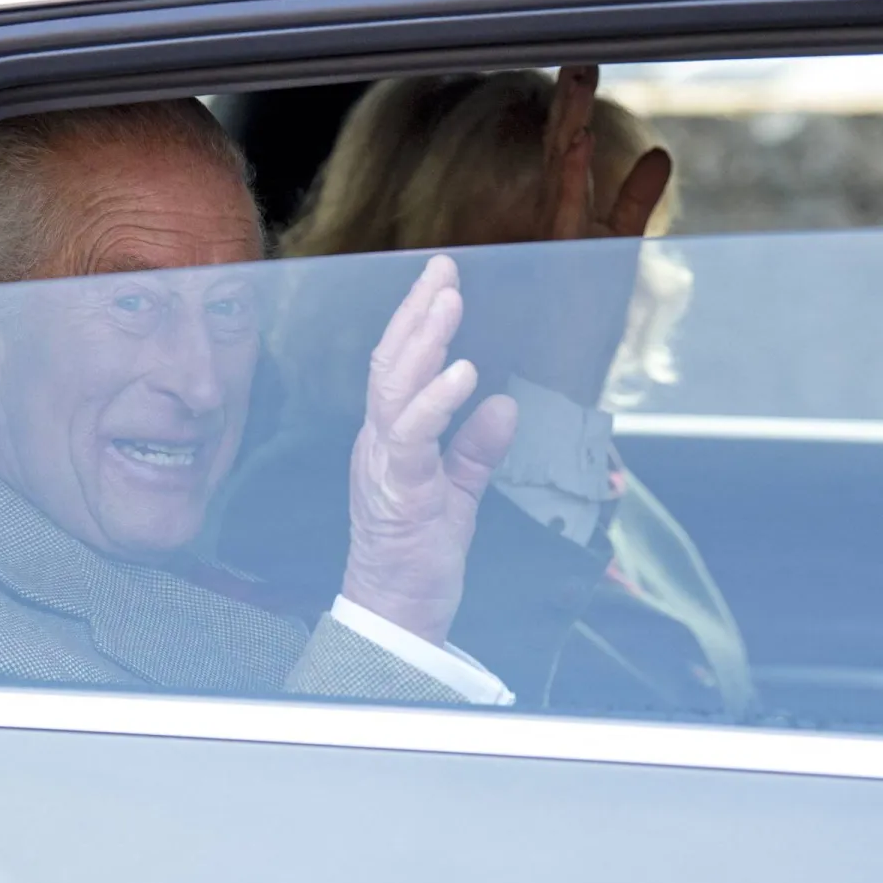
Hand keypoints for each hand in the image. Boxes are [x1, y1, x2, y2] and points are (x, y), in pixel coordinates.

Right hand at [342, 255, 518, 645]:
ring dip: (423, 341)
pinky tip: (463, 373)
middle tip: (444, 269)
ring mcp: (384, 463)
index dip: (417, 321)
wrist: (396, 613)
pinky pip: (412, 436)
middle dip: (417, 313)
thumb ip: (475, 449)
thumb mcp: (457, 493)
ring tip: (448, 303)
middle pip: (391, 363)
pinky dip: (436, 401)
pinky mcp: (398, 489)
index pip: (399, 367)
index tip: (442, 280)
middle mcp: (379, 442)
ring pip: (395, 388)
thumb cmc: (418, 556)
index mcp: (391, 439)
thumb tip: (502, 404)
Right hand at [520, 65, 673, 402]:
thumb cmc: (575, 332)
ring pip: (558, 176)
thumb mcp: (615, 252)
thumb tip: (658, 151)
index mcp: (564, 222)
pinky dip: (571, 178)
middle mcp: (553, 231)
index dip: (573, 112)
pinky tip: (579, 140)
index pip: (566, 157)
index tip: (580, 65)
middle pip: (560, 156)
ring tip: (579, 77)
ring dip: (570, 125)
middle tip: (579, 57)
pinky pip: (563, 218)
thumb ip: (633, 202)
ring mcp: (554, 248)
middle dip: (570, 107)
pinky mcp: (561, 270)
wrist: (550, 395)